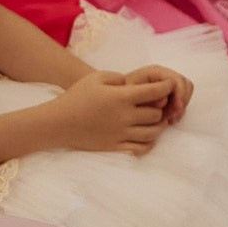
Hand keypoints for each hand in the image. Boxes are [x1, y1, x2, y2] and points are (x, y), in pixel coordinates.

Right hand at [51, 71, 174, 154]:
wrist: (57, 123)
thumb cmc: (76, 97)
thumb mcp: (96, 78)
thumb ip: (119, 78)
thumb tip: (135, 84)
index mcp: (122, 97)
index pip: (155, 92)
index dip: (167, 86)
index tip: (170, 85)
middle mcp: (124, 117)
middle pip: (157, 114)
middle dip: (162, 107)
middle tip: (162, 103)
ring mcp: (120, 134)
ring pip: (153, 133)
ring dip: (159, 126)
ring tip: (157, 120)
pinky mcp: (115, 147)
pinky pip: (141, 148)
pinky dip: (149, 143)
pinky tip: (147, 136)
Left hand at [121, 65, 192, 123]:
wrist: (114, 101)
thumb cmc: (119, 97)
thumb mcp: (129, 96)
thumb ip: (146, 97)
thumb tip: (163, 101)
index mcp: (154, 72)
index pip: (176, 80)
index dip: (178, 94)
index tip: (174, 110)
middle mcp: (163, 75)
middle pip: (184, 84)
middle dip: (181, 101)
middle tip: (172, 116)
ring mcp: (167, 83)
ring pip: (186, 90)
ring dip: (181, 106)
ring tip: (170, 118)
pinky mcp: (168, 93)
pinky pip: (182, 98)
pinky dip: (179, 109)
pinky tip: (169, 119)